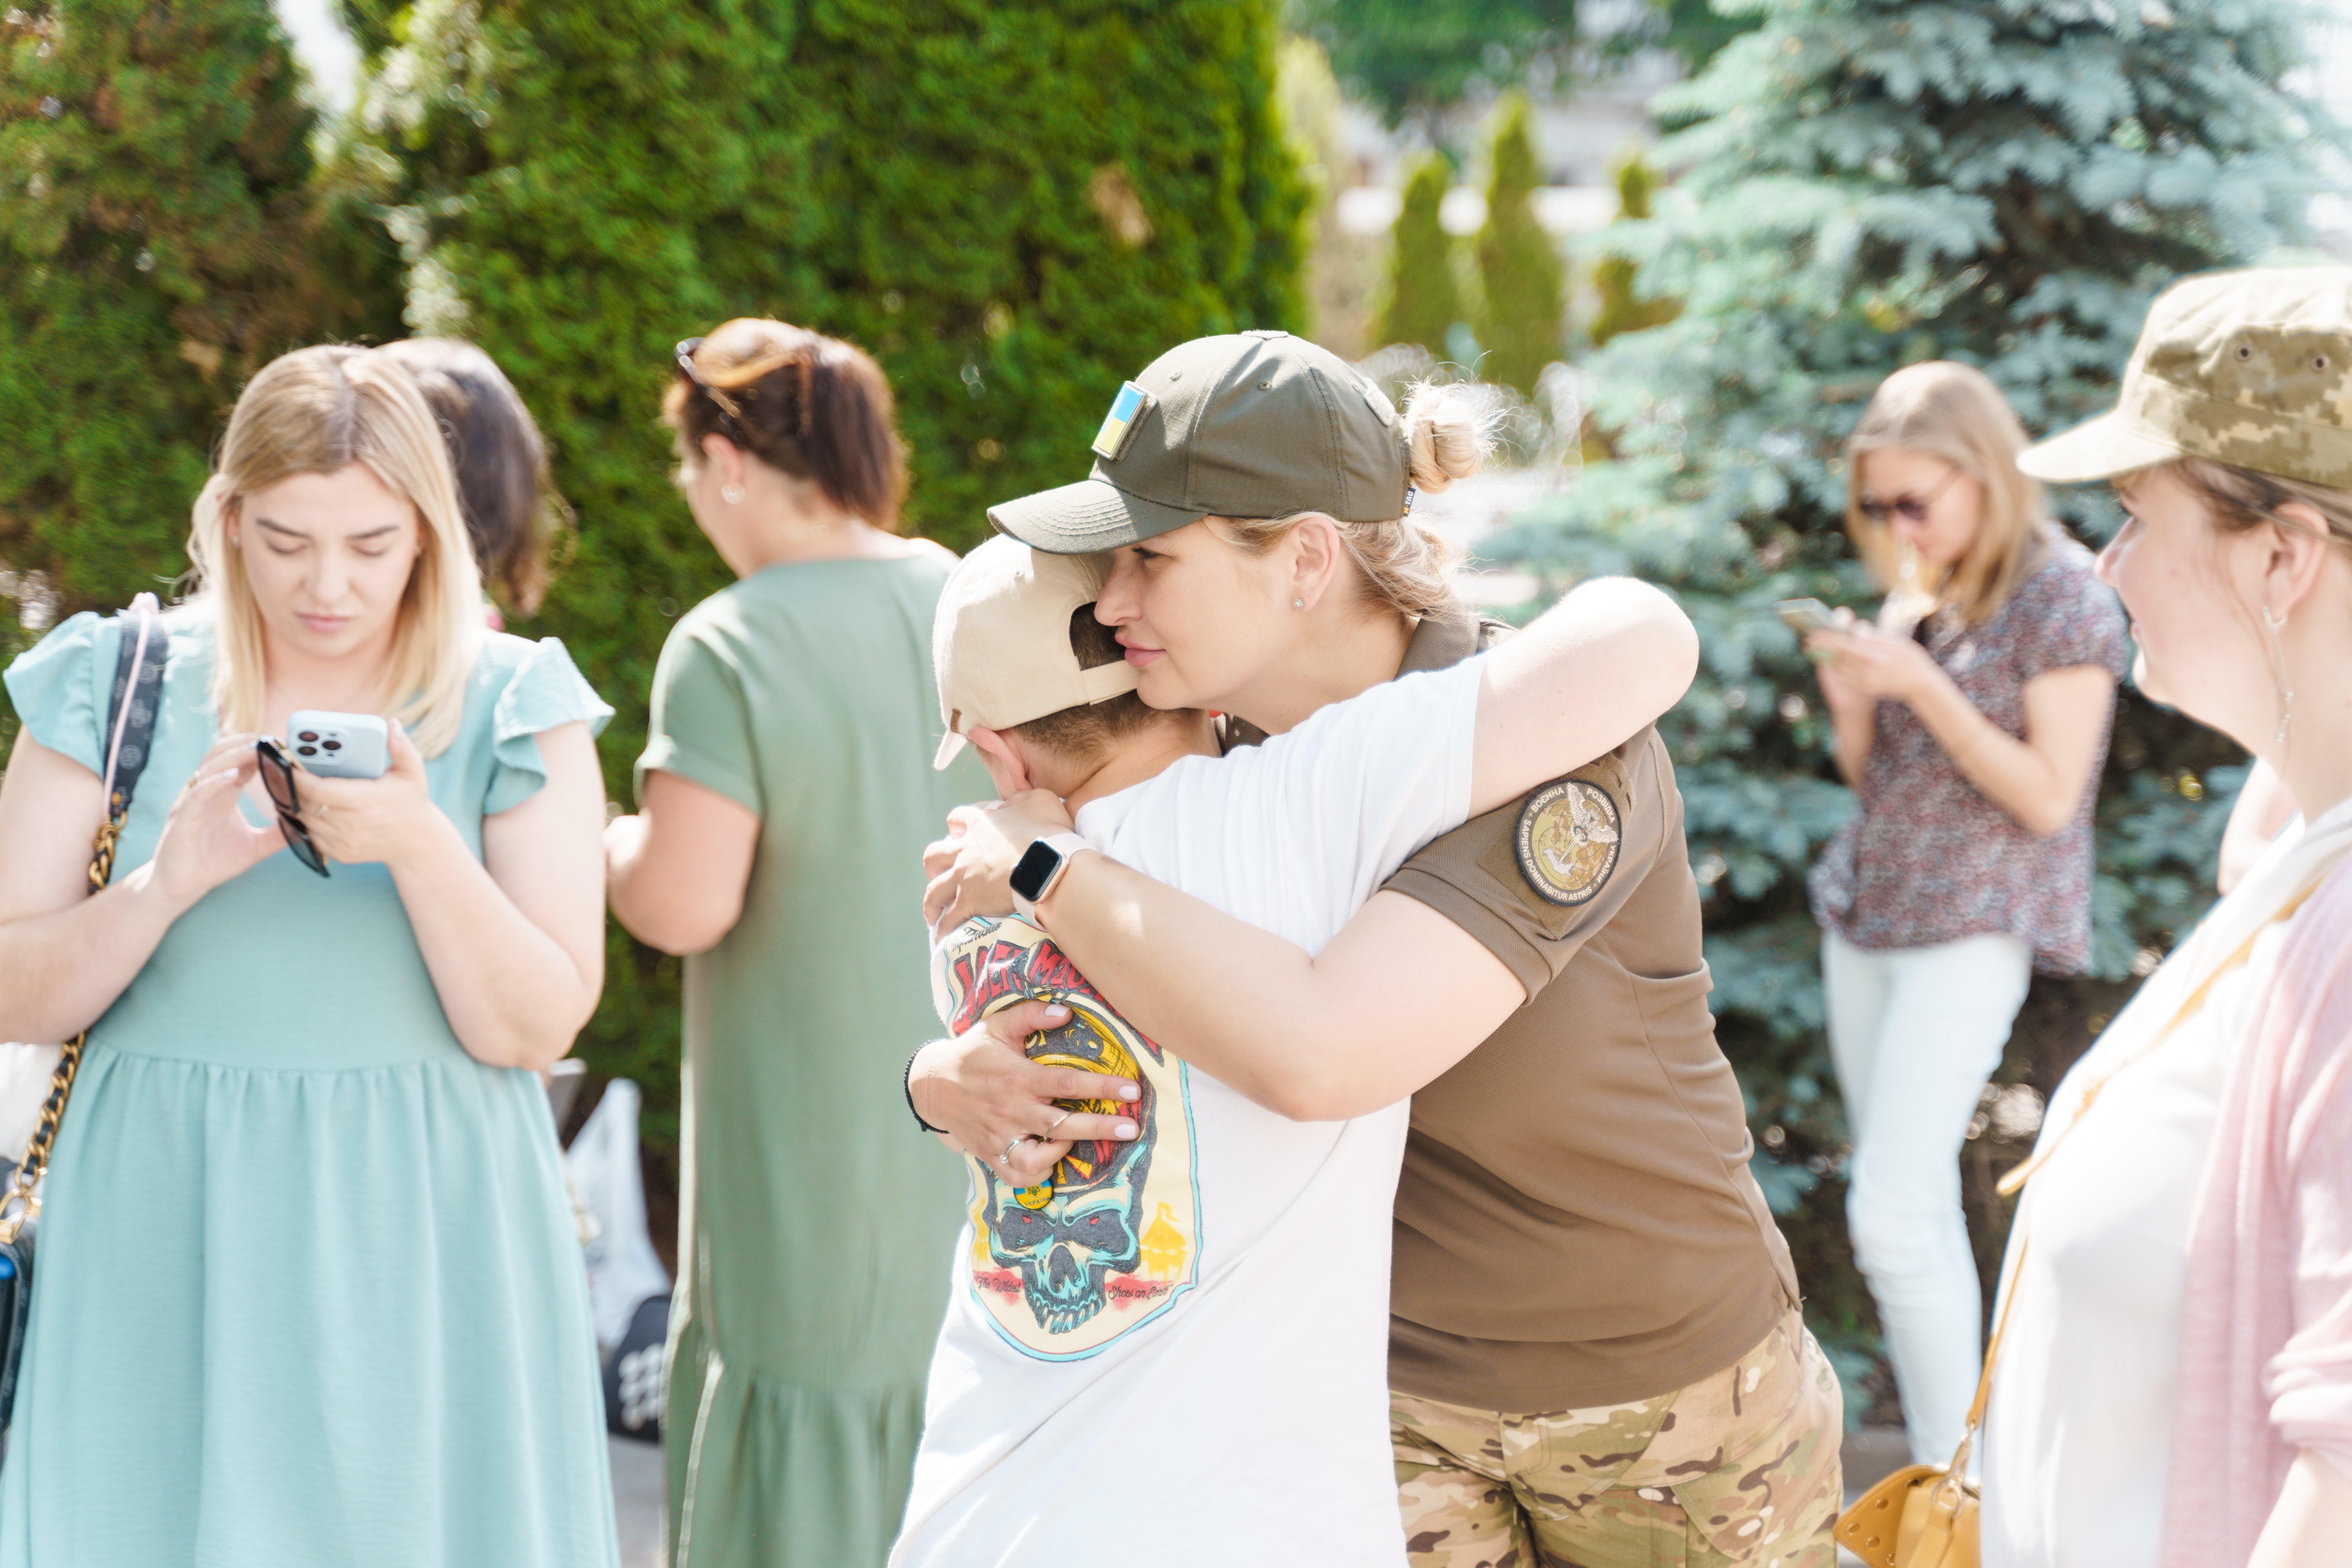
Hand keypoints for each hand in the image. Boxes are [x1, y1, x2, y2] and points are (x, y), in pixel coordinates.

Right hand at [142, 733, 282, 908]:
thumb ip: (278, 834)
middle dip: (245, 743)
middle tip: (272, 740)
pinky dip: (214, 782)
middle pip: (222, 754)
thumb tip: (306, 827)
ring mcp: (192, 803)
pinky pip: (197, 794)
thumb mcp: (255, 845)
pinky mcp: (183, 819)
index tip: (283, 745)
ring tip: (257, 749)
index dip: (259, 750)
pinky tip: (234, 777)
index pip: (239, 761)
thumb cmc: (212, 863)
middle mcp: (206, 793)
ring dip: (234, 756)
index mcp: (223, 795)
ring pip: (209, 767)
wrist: (181, 887)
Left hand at [293, 722, 454, 872]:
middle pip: (304, 803)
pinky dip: (302, 820)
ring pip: (303, 820)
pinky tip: (301, 805)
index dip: (297, 776)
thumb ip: (400, 747)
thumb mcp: (412, 771)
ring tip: (286, 784)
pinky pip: (308, 835)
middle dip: (289, 786)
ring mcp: (343, 842)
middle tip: (280, 769)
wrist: (418, 842)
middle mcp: (351, 825)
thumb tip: (392, 724)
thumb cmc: (411, 801)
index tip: (286, 761)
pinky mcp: (338, 853)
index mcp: (365, 801)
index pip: (317, 789)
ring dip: (293, 802)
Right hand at [909, 1000, 1138, 1187]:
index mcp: (1018, 1078)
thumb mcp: (998, 1025)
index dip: (1102, 1086)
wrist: (932, 1086)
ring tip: (1083, 1140)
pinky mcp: (992, 1154)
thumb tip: (1067, 1012)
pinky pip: (1020, 1174)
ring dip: (1065, 1152)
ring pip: (1038, 1157)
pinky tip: (1054, 1156)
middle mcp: (1011, 1110)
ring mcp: (1001, 1136)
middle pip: (1063, 1123)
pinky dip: (1040, 1171)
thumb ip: (1032, 1014)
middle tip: (1131, 1127)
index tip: (1132, 1090)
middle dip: (1101, 1126)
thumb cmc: (973, 1053)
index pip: (1067, 1083)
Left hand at [921, 789, 1076, 931]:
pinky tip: (942, 940)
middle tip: (941, 874)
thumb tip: (1012, 805)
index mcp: (981, 824)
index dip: (957, 825)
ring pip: (934, 891)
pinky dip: (943, 930)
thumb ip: (1023, 800)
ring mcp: (965, 877)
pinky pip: (949, 920)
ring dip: (931, 902)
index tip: (961, 833)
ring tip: (932, 913)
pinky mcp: (970, 902)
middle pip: (934, 856)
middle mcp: (966, 850)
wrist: (1051, 867)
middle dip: (934, 865)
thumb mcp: (1041, 801)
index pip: (957, 818)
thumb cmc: (1052, 834)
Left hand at [1807, 624, 1942, 704]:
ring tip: (1819, 646)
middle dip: (1824, 647)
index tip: (1816, 632)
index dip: (1829, 638)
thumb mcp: (1896, 641)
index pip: (1846, 645)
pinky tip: (1834, 659)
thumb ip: (1874, 636)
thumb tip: (1855, 629)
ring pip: (1840, 668)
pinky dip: (1838, 667)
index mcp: (1875, 655)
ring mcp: (1866, 682)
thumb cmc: (1910, 657)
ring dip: (1829, 656)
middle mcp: (1868, 671)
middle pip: (1839, 656)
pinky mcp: (1866, 689)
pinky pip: (1846, 677)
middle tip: (1812, 638)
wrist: (1921, 684)